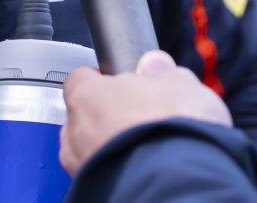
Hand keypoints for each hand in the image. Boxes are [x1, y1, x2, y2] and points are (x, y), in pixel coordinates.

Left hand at [59, 49, 231, 174]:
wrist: (181, 185)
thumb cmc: (174, 133)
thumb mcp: (180, 85)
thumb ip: (161, 72)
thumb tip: (156, 66)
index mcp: (87, 96)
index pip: (80, 78)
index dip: (102, 79)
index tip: (120, 82)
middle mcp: (76, 132)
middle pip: (83, 115)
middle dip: (106, 114)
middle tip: (138, 115)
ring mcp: (81, 166)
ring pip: (88, 148)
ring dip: (109, 145)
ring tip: (144, 147)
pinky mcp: (94, 192)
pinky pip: (100, 173)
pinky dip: (116, 169)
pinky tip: (142, 167)